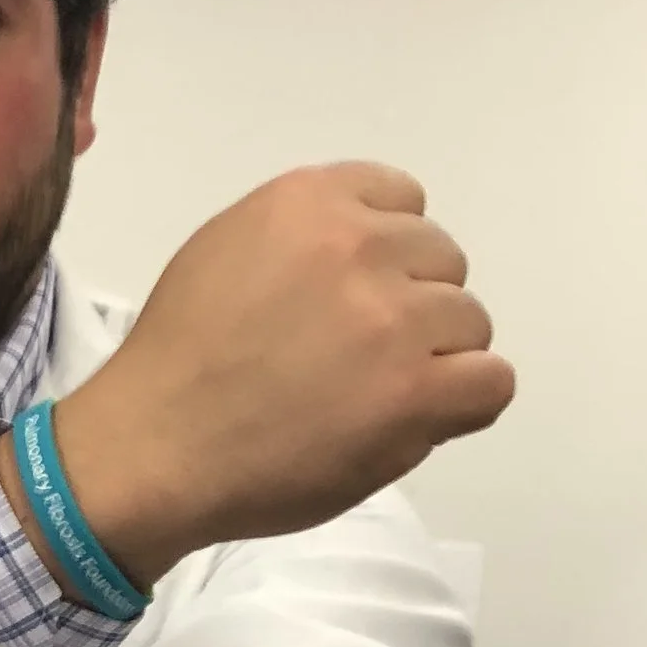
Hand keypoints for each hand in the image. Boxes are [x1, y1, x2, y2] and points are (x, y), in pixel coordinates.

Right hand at [45, 165, 511, 585]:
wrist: (154, 446)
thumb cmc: (180, 360)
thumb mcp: (229, 250)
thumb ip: (306, 239)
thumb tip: (372, 258)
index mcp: (310, 202)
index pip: (403, 200)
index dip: (388, 255)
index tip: (355, 298)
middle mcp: (359, 246)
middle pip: (444, 262)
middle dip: (412, 307)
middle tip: (358, 359)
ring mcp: (392, 319)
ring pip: (471, 323)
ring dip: (436, 360)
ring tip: (375, 397)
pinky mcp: (414, 393)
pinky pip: (492, 383)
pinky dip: (463, 404)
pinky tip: (415, 421)